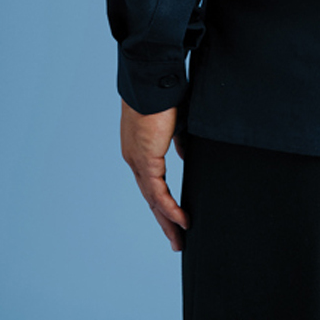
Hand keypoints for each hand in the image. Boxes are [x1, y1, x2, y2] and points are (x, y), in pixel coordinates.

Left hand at [120, 100, 189, 250]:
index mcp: (140, 149)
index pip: (151, 183)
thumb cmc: (165, 95)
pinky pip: (157, 192)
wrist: (153, 79)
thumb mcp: (176, 124)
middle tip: (175, 240)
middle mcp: (135, 158)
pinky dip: (169, 208)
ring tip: (179, 238)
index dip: (163, 202)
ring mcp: (138, 160)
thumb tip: (185, 156)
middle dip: (163, 221)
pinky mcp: (145, 159)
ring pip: (152, 199)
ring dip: (167, 221)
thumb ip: (179, 143)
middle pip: (150, 198)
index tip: (175, 217)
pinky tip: (181, 220)